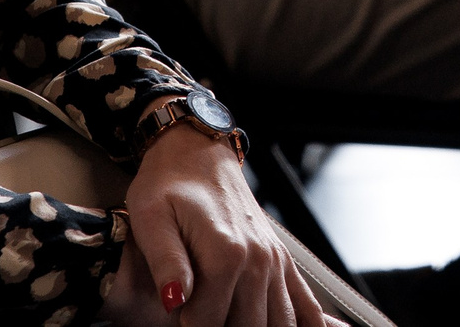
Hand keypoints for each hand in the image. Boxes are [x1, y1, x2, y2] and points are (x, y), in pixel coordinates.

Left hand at [110, 126, 335, 326]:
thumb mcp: (151, 218)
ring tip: (235, 320)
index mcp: (224, 253)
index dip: (187, 326)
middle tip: (202, 316)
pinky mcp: (282, 259)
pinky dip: (308, 324)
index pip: (208, 322)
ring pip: (280, 322)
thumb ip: (166, 262)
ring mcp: (274, 260)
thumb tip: (175, 301)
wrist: (197, 150)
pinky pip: (306, 304)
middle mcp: (258, 259)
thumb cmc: (168, 183)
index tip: (176, 318)